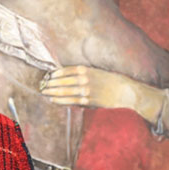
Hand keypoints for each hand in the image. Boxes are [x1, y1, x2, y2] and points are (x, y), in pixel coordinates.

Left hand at [39, 65, 165, 122]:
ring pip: (64, 91)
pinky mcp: (88, 100)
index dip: (55, 73)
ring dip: (52, 92)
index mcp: (87, 69)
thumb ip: (86, 73)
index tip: (48, 75)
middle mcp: (84, 78)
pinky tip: (53, 100)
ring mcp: (86, 90)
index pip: (65, 70)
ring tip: (44, 92)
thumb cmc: (114, 81)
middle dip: (50, 83)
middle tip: (41, 85)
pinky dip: (60, 100)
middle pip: (62, 80)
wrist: (127, 91)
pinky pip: (71, 100)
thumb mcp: (99, 72)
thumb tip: (71, 77)